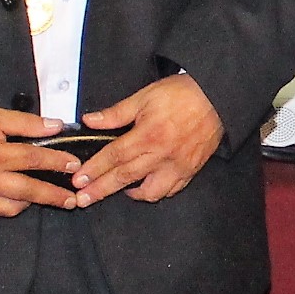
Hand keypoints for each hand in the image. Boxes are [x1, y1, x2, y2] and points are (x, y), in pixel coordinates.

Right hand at [0, 103, 81, 216]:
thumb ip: (25, 122)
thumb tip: (55, 127)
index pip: (34, 160)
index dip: (57, 162)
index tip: (74, 164)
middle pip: (28, 192)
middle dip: (54, 197)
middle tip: (73, 199)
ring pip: (11, 208)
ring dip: (30, 204)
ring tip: (44, 198)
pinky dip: (7, 208)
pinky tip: (17, 201)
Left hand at [73, 72, 221, 205]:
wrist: (215, 98)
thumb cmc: (180, 94)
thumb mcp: (144, 96)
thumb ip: (116, 113)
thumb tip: (89, 121)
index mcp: (148, 135)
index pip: (114, 157)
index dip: (94, 169)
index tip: (79, 180)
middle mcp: (162, 155)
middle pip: (126, 177)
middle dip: (101, 189)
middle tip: (83, 199)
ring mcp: (177, 166)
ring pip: (151, 192)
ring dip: (132, 195)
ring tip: (119, 192)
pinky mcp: (190, 170)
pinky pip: (172, 190)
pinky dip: (157, 192)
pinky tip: (147, 186)